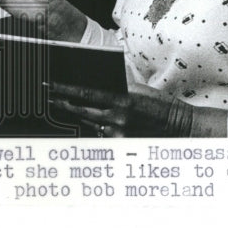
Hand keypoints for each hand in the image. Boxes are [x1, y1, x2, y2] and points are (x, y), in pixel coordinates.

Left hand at [47, 82, 227, 136]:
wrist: (178, 126)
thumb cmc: (158, 104)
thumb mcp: (137, 89)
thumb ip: (116, 87)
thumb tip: (92, 83)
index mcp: (121, 100)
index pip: (85, 94)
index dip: (64, 90)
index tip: (50, 85)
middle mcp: (117, 118)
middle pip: (81, 110)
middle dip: (63, 103)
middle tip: (49, 96)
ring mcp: (118, 133)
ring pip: (89, 123)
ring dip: (77, 115)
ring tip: (62, 105)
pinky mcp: (121, 144)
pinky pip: (101, 134)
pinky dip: (95, 127)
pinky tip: (89, 121)